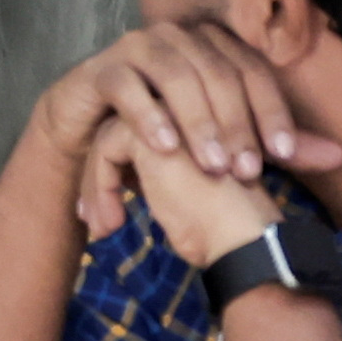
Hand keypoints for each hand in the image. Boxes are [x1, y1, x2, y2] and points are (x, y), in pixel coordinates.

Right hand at [30, 19, 341, 234]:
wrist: (93, 126)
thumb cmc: (166, 130)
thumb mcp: (225, 140)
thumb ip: (273, 147)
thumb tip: (340, 157)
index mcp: (214, 45)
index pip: (253, 72)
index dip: (272, 111)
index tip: (286, 154)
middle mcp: (180, 37)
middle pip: (218, 74)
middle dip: (235, 124)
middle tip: (246, 170)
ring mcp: (138, 47)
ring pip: (176, 76)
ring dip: (196, 122)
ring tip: (210, 165)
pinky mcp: (101, 67)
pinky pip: (127, 84)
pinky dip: (147, 115)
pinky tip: (163, 147)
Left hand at [83, 112, 306, 273]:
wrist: (244, 236)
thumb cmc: (223, 224)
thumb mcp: (186, 192)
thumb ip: (160, 174)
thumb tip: (124, 174)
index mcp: (194, 119)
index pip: (141, 135)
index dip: (120, 173)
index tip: (112, 212)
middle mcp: (182, 105)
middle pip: (121, 132)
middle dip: (101, 178)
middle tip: (97, 221)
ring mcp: (169, 112)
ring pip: (108, 139)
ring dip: (98, 186)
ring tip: (102, 227)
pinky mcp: (153, 128)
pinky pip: (106, 149)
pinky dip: (101, 186)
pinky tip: (112, 221)